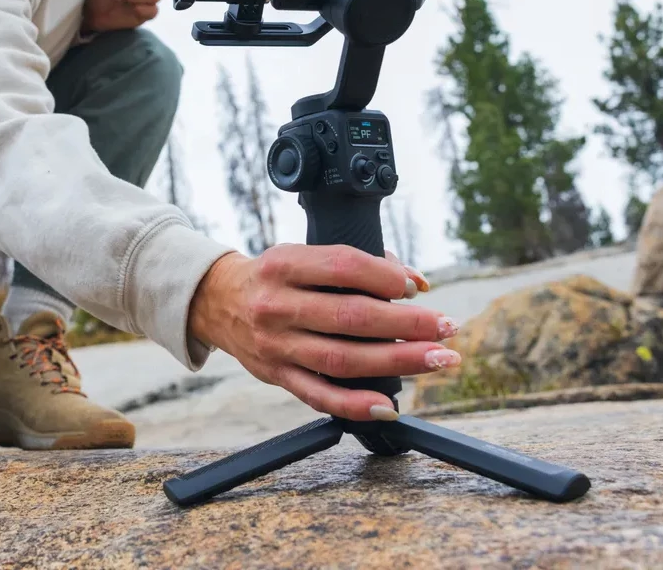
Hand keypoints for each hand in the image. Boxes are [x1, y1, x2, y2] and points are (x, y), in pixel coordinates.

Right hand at [188, 243, 456, 421]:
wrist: (216, 302)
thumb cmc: (272, 277)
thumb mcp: (300, 255)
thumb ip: (351, 265)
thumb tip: (412, 283)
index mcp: (284, 265)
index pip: (344, 266)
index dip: (386, 276)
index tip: (418, 287)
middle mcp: (277, 306)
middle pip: (351, 317)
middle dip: (407, 324)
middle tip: (446, 327)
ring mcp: (276, 345)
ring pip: (343, 359)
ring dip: (397, 362)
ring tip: (437, 359)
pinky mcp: (277, 376)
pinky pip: (319, 396)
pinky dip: (355, 405)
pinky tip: (388, 405)